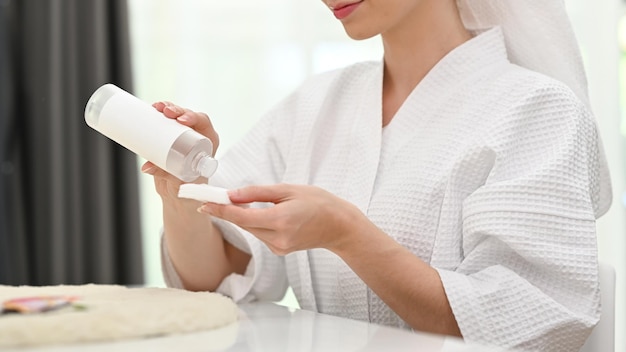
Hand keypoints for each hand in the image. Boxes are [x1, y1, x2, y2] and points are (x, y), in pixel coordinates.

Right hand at [141, 102, 218, 231]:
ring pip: (176, 116)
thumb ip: (167, 174)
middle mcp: (197, 136)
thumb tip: (147, 167)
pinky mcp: (170, 138)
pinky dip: (159, 114)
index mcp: (208, 143)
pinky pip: (166, 122)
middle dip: (177, 110)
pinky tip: (152, 109)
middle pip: (188, 116)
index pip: (203, 123)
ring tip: (156, 108)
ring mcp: (183, 136)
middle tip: (165, 112)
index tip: (181, 120)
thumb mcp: (180, 182)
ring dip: (167, 108)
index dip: (193, 117)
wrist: (179, 196)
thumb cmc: (188, 190)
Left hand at [198, 184, 367, 254]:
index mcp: (280, 220)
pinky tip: (263, 213)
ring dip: (243, 216)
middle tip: (210, 198)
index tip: (202, 203)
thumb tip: (232, 194)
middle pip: (243, 224)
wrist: (339, 226)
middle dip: (227, 211)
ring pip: (251, 230)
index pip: (241, 216)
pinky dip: (256, 223)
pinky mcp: (280, 251)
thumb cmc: (319, 203)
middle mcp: (277, 238)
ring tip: (240, 202)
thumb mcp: (288, 189)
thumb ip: (258, 192)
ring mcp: (279, 247)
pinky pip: (260, 234)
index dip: (219, 210)